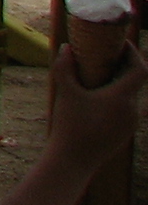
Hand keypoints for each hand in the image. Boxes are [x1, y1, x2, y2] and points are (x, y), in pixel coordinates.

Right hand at [45, 36, 147, 165]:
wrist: (74, 160)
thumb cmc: (70, 125)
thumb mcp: (65, 92)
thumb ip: (64, 67)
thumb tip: (66, 47)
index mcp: (122, 98)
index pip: (140, 70)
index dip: (134, 54)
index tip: (121, 44)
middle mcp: (132, 110)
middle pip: (134, 83)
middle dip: (122, 67)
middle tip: (104, 56)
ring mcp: (131, 123)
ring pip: (130, 97)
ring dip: (118, 84)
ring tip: (98, 76)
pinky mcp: (125, 133)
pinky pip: (126, 110)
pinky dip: (116, 99)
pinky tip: (97, 99)